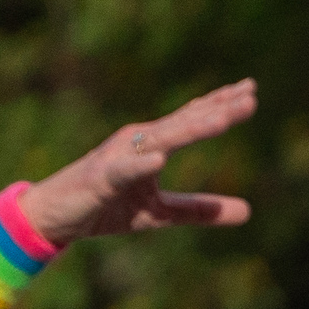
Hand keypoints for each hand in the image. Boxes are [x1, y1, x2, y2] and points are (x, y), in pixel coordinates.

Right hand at [14, 81, 257, 242]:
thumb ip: (202, 210)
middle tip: (251, 94)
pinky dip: (141, 165)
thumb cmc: (109, 206)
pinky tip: (160, 160)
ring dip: (190, 129)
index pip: (192, 119)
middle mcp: (138, 141)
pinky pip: (123, 170)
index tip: (252, 92)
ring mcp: (119, 157)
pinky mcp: (101, 178)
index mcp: (153, 144)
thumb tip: (249, 211)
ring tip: (221, 120)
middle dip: (217, 108)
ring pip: (160, 140)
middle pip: (184, 122)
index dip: (221, 105)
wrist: (56, 216)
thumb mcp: (163, 213)